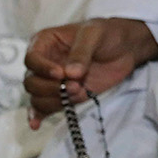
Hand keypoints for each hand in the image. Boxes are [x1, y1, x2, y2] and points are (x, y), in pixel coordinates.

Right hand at [23, 18, 157, 126]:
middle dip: (51, 88)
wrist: (125, 47)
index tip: (61, 74)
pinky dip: (39, 115)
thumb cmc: (107, 33)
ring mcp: (52, 81)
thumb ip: (82, 52)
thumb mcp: (95, 34)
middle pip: (31, 82)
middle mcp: (44, 62)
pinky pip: (44, 107)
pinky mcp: (62, 95)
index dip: (43, 69)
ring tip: (78, 92)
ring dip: (55, 100)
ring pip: (37, 97)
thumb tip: (70, 74)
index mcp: (45, 42)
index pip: (31, 59)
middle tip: (75, 86)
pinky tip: (36, 125)